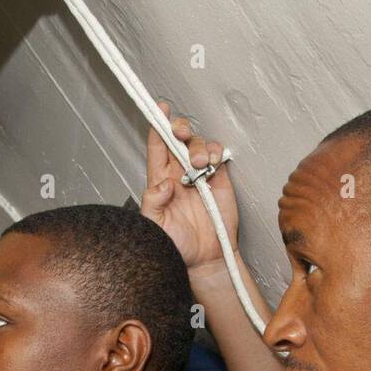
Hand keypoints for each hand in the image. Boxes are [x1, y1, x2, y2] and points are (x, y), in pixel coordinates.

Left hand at [139, 101, 239, 271]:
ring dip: (198, 147)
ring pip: (197, 144)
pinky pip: (217, 155)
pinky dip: (215, 152)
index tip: (158, 110)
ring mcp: (199, 174)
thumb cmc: (177, 245)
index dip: (157, 127)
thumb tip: (163, 184)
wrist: (205, 259)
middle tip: (180, 133)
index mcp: (160, 181)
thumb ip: (152, 203)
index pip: (156, 148)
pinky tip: (212, 163)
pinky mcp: (218, 178)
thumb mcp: (155, 226)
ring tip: (199, 164)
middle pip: (177, 139)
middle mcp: (179, 173)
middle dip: (179, 128)